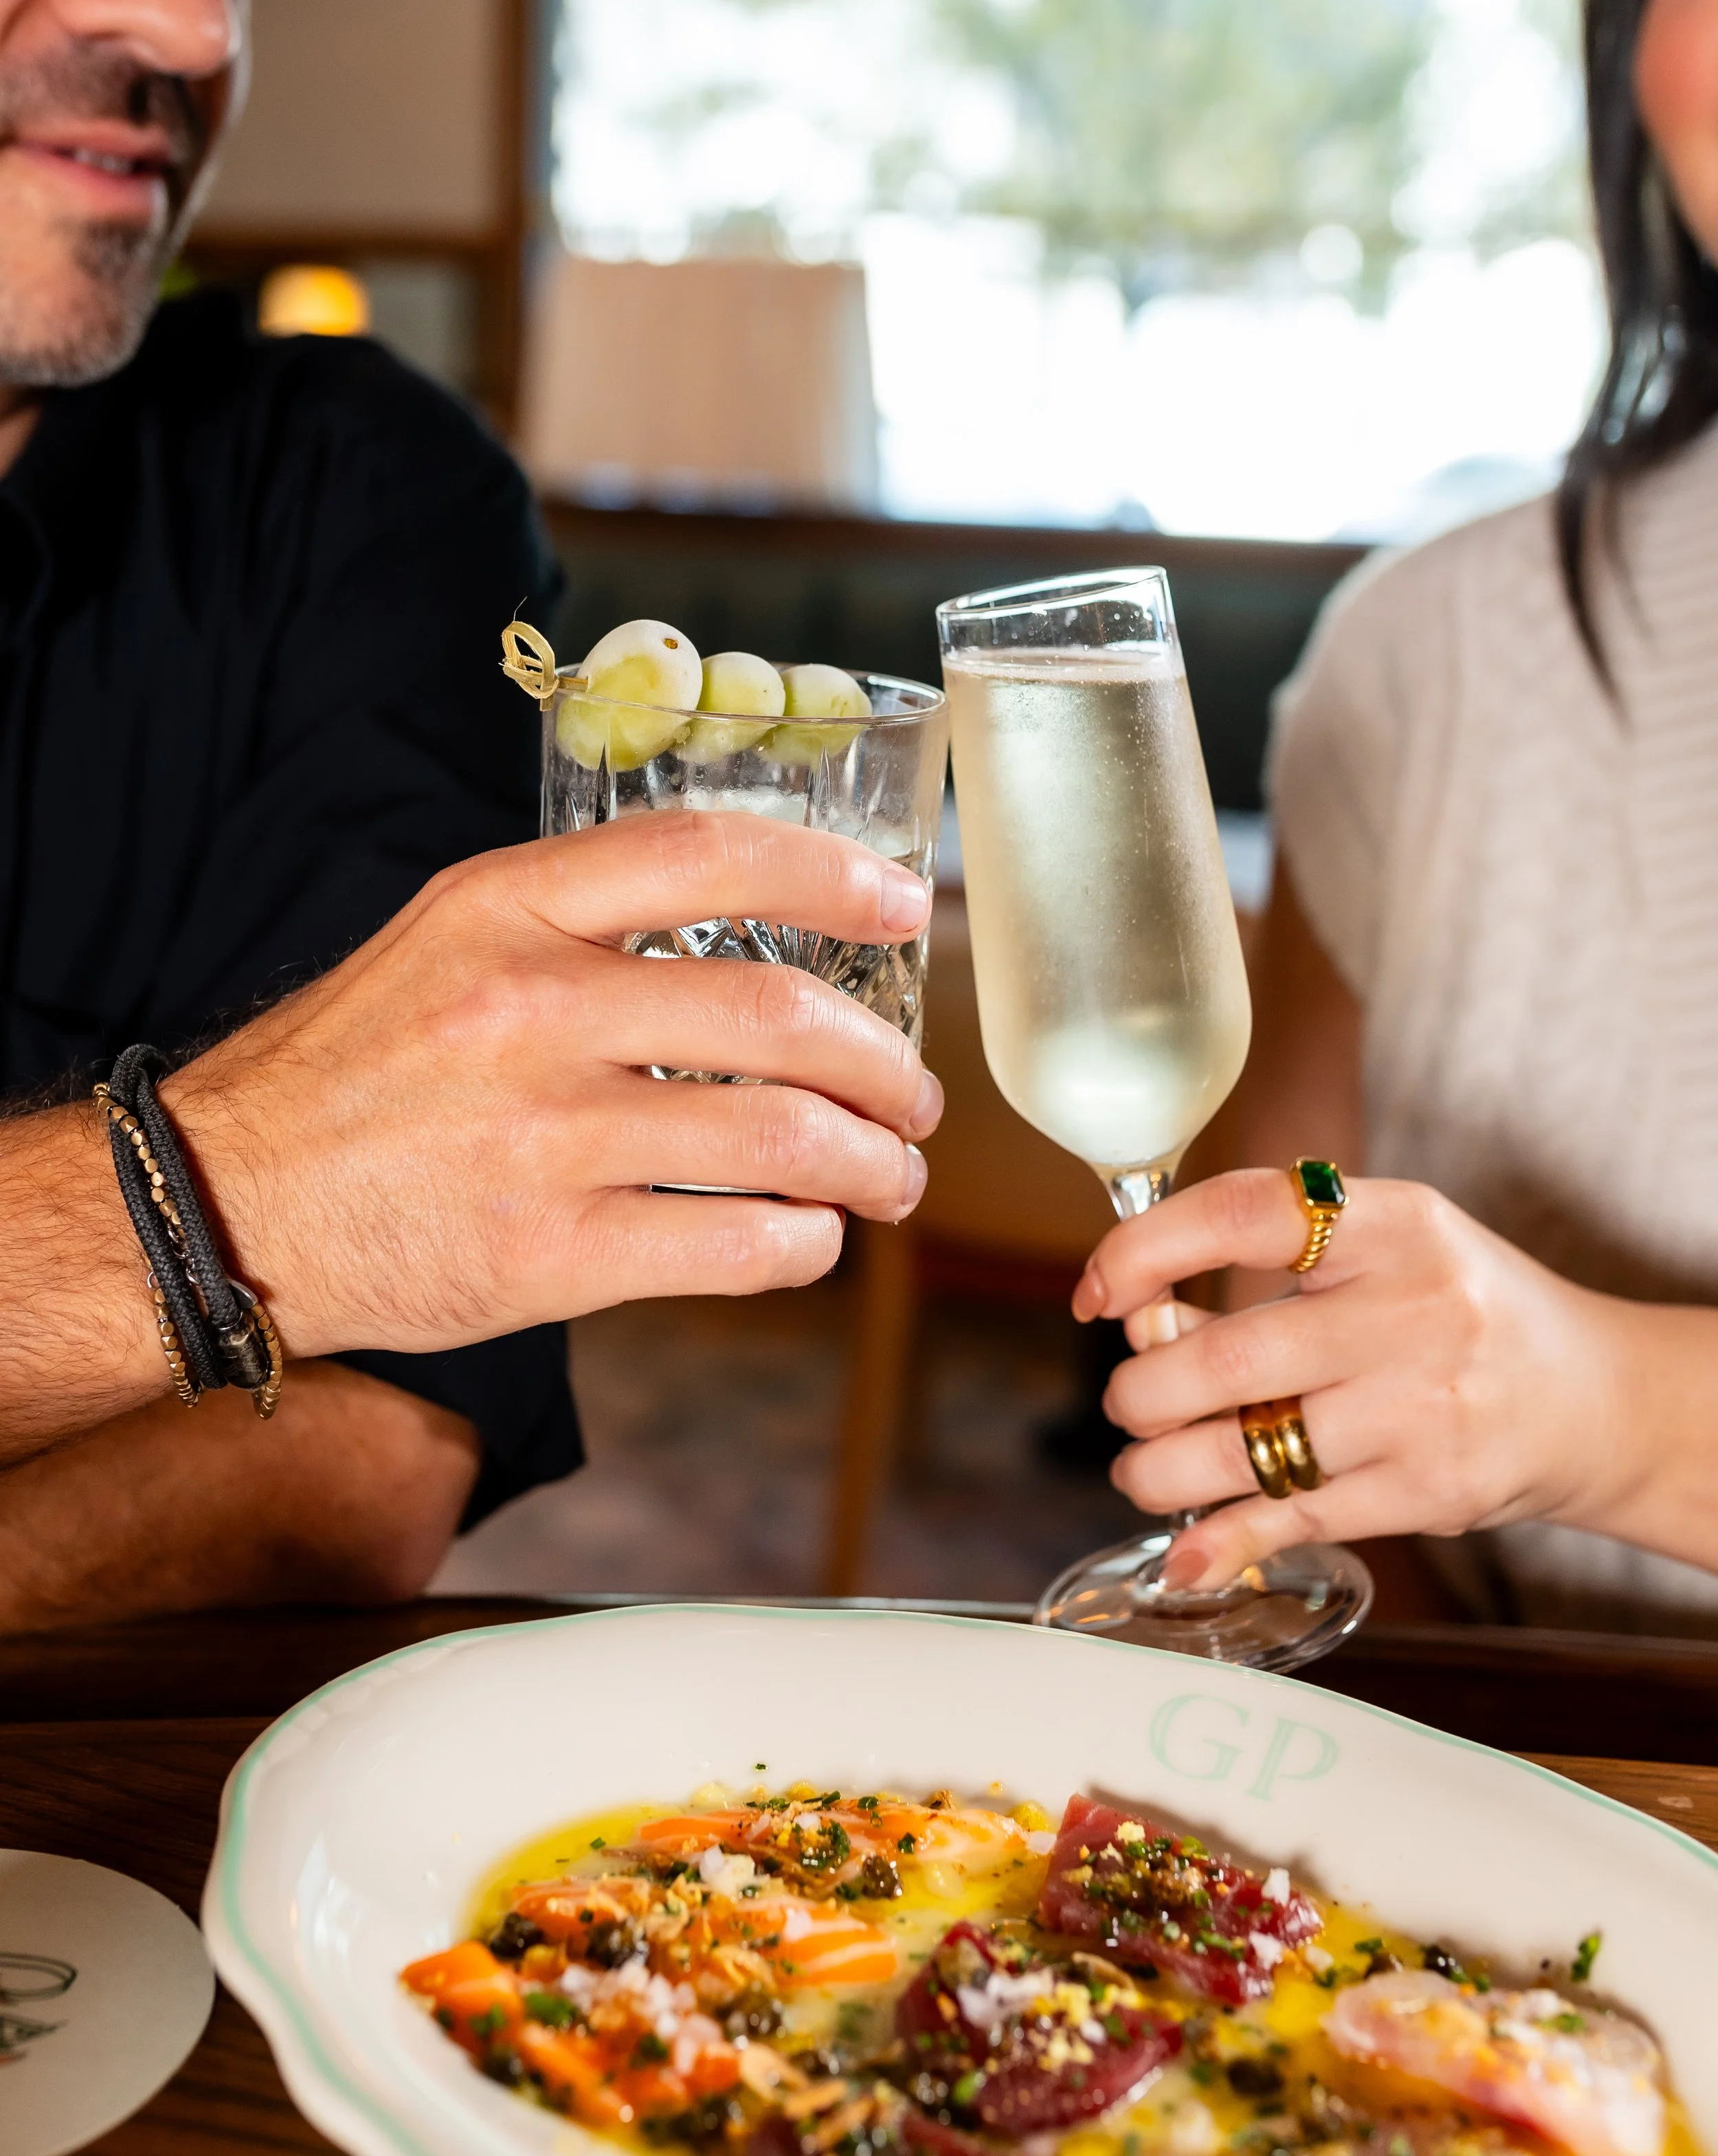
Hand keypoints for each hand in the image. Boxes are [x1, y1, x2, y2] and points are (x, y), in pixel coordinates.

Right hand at [164, 812, 942, 1359]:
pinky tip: (809, 1239)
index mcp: (507, 909)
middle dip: (883, 1064)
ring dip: (869, 1164)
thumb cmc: (356, 1072)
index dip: (831, 876)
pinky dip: (801, 1245)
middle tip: (915, 1098)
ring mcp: (542, 1138)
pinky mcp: (546, 1255)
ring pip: (777, 1141)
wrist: (230, 1205)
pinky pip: (731, 1246)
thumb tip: (751, 944)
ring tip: (891, 1178)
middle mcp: (531, 1011)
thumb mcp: (445, 943)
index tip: (905, 904)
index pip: (707, 856)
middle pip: (775, 1016)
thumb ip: (580, 923)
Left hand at [1075, 1169, 1635, 1588]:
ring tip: (1143, 1468)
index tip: (1099, 1292)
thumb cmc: (1456, 1313)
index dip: (1145, 1248)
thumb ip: (1263, 1278)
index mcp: (1393, 1224)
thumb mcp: (1379, 1255)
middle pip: (1227, 1357)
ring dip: (1161, 1469)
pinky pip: (1294, 1520)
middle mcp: (1412, 1309)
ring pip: (1246, 1448)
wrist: (1591, 1399)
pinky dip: (1223, 1540)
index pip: (1241, 1213)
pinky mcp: (1431, 1492)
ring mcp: (1424, 1407)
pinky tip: (1186, 1551)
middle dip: (1142, 1391)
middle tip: (1128, 1404)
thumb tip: (1136, 1321)